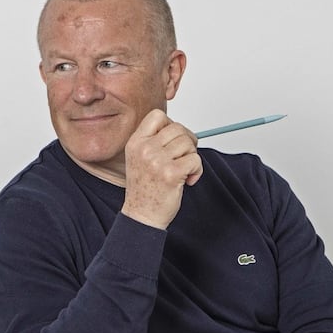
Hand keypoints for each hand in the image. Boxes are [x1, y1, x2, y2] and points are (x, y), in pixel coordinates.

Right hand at [120, 109, 202, 229]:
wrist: (142, 216)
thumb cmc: (145, 189)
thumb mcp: (140, 159)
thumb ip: (154, 141)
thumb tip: (182, 131)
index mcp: (135, 143)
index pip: (157, 116)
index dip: (171, 125)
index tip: (174, 141)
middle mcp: (144, 149)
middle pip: (178, 128)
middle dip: (187, 142)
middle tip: (186, 157)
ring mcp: (157, 161)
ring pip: (188, 143)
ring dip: (192, 157)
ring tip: (184, 171)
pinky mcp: (171, 173)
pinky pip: (195, 160)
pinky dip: (197, 170)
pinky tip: (188, 180)